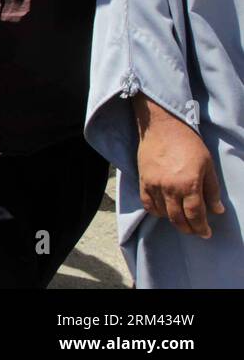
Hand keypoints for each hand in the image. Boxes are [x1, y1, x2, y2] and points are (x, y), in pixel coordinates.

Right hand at [136, 102, 224, 237]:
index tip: (206, 233)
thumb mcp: (207, 165)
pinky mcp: (143, 180)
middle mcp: (170, 188)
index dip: (201, 227)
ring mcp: (154, 185)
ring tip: (181, 220)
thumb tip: (216, 210)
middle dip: (188, 228)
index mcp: (189, 184)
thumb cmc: (188, 143)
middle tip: (195, 231)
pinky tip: (163, 211)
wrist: (162, 126)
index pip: (195, 214)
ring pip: (163, 213)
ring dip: (173, 220)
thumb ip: (212, 189)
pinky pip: (147, 204)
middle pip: (178, 218)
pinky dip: (156, 211)